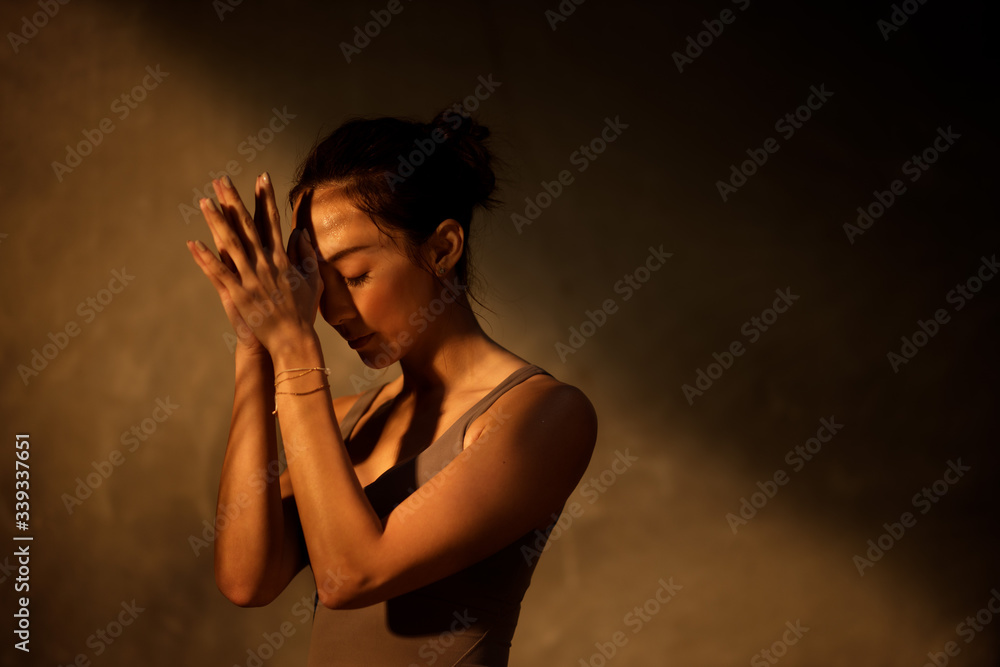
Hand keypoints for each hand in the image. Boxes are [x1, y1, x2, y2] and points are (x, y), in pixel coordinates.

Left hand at [186, 173, 322, 355]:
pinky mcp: (239, 294)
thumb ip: (306, 255)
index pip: (272, 221)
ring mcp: (251, 278)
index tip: (261, 177)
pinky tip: (193, 243)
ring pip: (230, 243)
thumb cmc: (303, 313)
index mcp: (282, 258)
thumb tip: (300, 233)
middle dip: (234, 199)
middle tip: (221, 179)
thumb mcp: (312, 281)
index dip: (266, 198)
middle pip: (246, 225)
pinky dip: (206, 258)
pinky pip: (219, 272)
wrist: (293, 339)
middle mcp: (265, 263)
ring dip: (215, 220)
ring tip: (203, 201)